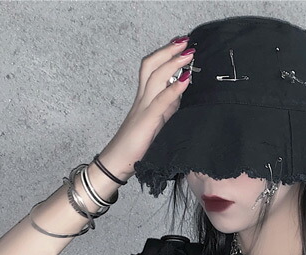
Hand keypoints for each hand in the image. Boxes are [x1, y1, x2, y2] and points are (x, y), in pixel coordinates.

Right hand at [97, 39, 192, 180]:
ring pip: (154, 76)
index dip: (165, 55)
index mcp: (144, 99)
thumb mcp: (157, 123)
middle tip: (185, 41)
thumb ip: (167, 108)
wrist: (117, 162)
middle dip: (168, 51)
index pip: (152, 69)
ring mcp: (143, 108)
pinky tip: (186, 79)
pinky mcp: (147, 121)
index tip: (181, 46)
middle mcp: (142, 99)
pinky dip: (174, 88)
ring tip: (188, 53)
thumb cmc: (136, 146)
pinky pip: (161, 101)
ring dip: (172, 62)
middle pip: (150, 65)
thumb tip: (180, 94)